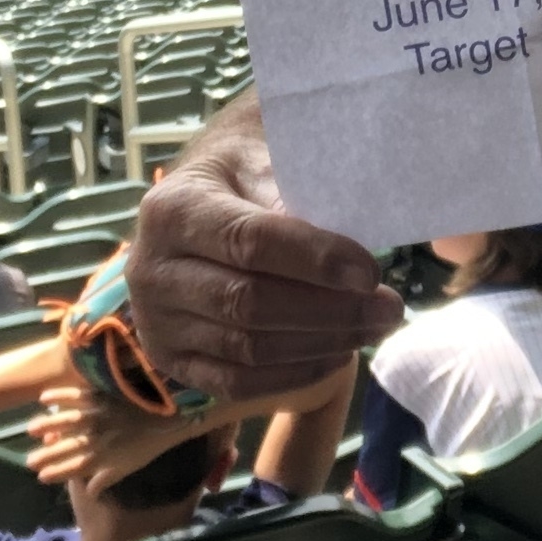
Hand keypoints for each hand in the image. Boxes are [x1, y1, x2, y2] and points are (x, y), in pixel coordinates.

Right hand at [26, 379, 181, 489]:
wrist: (170, 416)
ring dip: (47, 426)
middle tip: (28, 461)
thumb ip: (106, 478)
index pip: (73, 468)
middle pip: (65, 449)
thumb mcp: (129, 467)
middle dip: (45, 456)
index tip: (40, 476)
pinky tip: (44, 398)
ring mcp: (98, 417)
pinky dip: (60, 396)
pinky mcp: (102, 397)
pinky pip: (77, 396)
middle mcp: (96, 439)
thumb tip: (89, 490)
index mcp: (102, 457)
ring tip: (31, 431)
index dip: (56, 473)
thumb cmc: (149, 444)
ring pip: (66, 423)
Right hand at [124, 96, 402, 406]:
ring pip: (248, 349)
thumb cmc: (244, 171)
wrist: (198, 197)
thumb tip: (352, 244)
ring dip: (322, 344)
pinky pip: (237, 382)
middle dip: (331, 311)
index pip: (250, 242)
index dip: (315, 261)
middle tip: (390, 307)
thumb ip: (298, 194)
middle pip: (249, 303)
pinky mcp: (170, 361)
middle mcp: (151, 270)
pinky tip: (338, 353)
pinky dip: (295, 374)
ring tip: (375, 327)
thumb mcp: (266, 158)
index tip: (371, 271)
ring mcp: (155, 322)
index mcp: (172, 209)